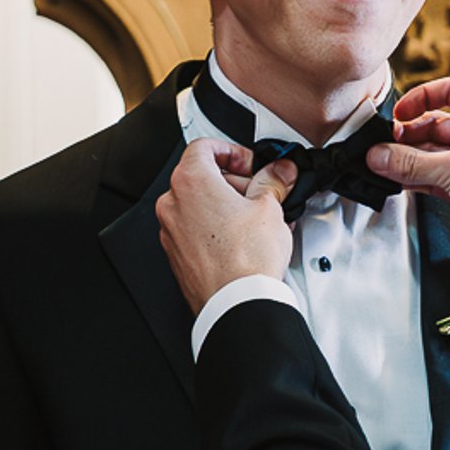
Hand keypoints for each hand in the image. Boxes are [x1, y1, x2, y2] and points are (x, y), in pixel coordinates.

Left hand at [155, 139, 294, 314]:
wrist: (235, 303)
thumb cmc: (245, 260)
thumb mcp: (269, 208)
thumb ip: (273, 182)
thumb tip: (279, 173)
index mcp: (190, 181)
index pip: (204, 146)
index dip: (231, 151)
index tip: (248, 164)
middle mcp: (173, 203)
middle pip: (200, 176)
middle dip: (232, 180)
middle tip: (259, 191)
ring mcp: (171, 230)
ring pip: (197, 204)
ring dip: (224, 204)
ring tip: (254, 218)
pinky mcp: (176, 254)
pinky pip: (194, 228)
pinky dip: (214, 226)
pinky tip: (241, 238)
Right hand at [368, 76, 449, 283]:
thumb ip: (412, 163)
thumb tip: (378, 154)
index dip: (422, 97)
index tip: (400, 112)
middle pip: (433, 124)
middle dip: (407, 135)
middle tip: (383, 146)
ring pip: (429, 154)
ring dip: (405, 159)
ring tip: (381, 164)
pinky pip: (429, 177)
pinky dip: (411, 178)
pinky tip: (393, 180)